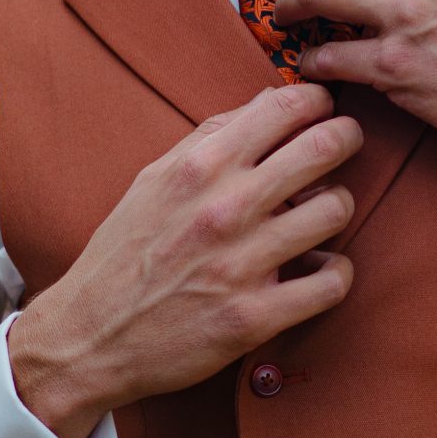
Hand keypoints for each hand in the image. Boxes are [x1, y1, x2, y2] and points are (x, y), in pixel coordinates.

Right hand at [8, 81, 360, 437]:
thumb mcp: (154, 180)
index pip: (285, 106)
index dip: (318, 101)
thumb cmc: (124, 254)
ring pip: (335, 210)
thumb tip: (266, 100)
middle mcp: (224, 208)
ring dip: (336, 208)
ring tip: (319, 217)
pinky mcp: (255, 317)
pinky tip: (318, 270)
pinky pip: (331, 283)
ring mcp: (242, 264)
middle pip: (325, 147)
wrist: (90, 336)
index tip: (323, 109)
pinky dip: (334, 273)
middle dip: (346, 138)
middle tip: (345, 145)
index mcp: (199, 168)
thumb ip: (210, 139)